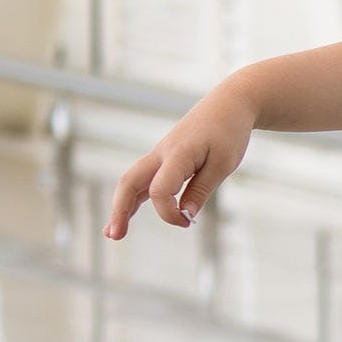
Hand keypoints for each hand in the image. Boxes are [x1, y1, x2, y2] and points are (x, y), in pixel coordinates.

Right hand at [102, 83, 256, 238]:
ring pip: (132, 180)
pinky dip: (134, 196)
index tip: (188, 222)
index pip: (159, 190)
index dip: (169, 213)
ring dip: (121, 205)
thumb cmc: (228, 133)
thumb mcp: (223, 164)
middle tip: (113, 236)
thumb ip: (201, 190)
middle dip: (120, 210)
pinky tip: (129, 213)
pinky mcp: (164, 157)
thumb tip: (186, 216)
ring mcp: (159, 154)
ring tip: (113, 232)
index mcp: (177, 154)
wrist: (228, 105)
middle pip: (130, 182)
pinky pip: (143, 178)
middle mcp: (161, 153)